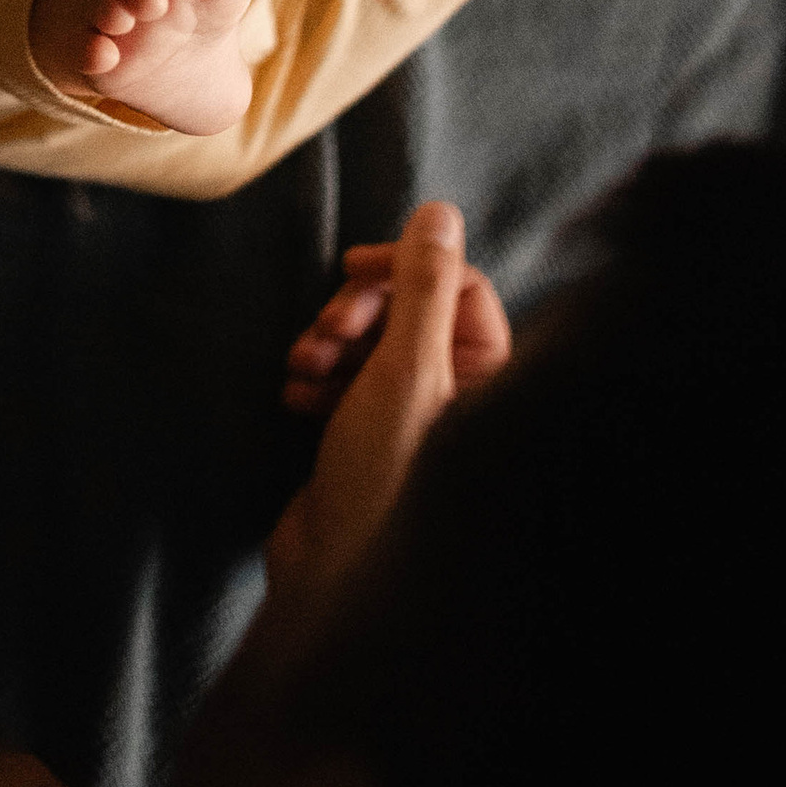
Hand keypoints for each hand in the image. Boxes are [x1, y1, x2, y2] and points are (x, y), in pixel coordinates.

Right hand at [265, 202, 510, 601]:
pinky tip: (297, 396)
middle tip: (326, 335)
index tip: (351, 271)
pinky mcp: (366, 433)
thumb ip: (422, 286)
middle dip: (357, 311)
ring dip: (330, 342)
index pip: (455, 282)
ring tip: (304, 371)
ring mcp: (408, 413)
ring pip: (370, 339)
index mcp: (488, 375)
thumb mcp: (405, 370)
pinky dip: (317, 376)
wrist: (334, 575)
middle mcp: (456, 391)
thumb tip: (440, 211)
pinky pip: (344, 375)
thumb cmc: (383, 478)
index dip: (401, 268)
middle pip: (407, 307)